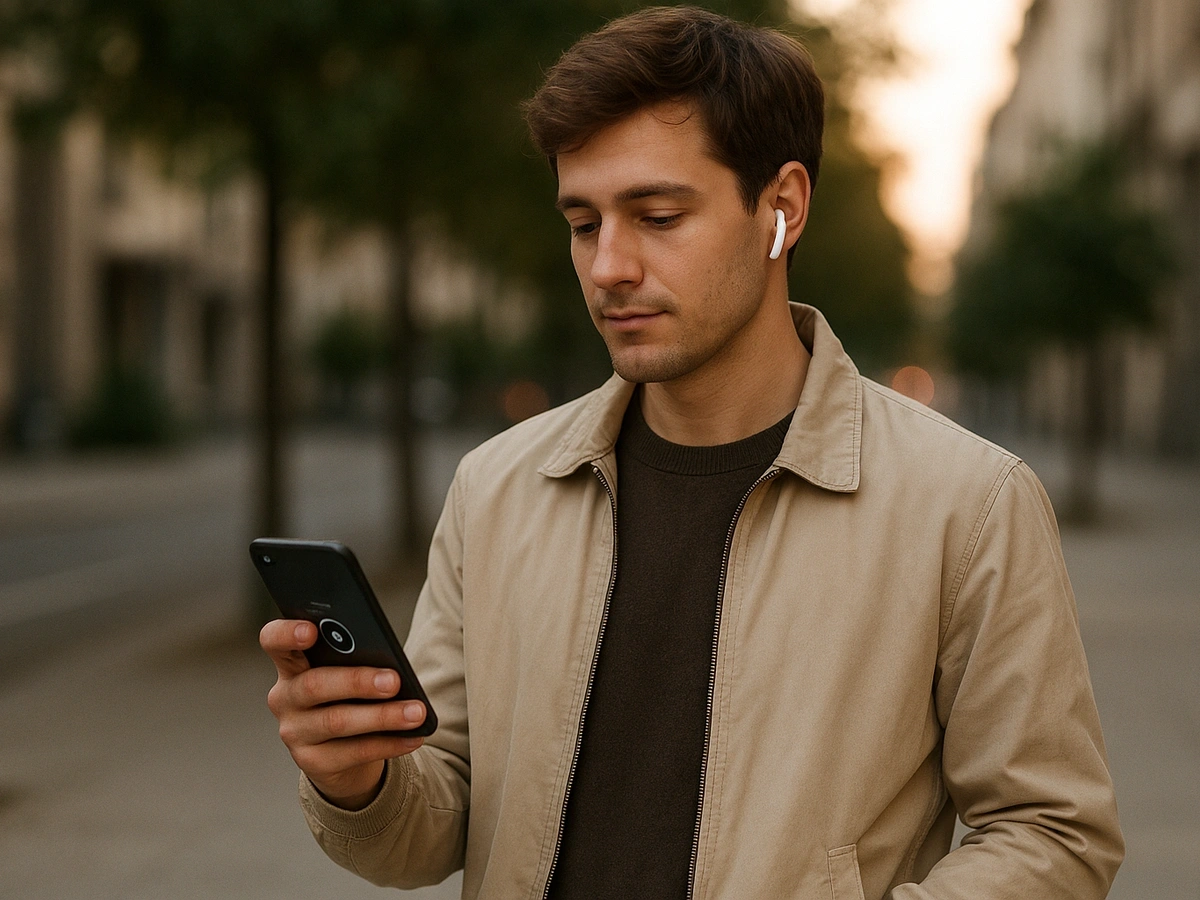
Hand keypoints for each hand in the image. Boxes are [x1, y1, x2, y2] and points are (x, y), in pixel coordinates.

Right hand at [260, 619, 426, 809]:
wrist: (343, 750)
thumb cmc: (350, 696)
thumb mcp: (349, 672)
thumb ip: (357, 660)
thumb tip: (391, 664)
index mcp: (291, 663)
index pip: (274, 642)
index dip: (287, 634)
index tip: (311, 630)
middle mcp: (285, 697)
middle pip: (314, 685)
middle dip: (357, 681)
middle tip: (393, 681)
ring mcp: (294, 732)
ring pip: (337, 721)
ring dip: (382, 716)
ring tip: (416, 712)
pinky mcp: (311, 762)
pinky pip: (353, 752)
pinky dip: (389, 743)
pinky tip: (413, 737)